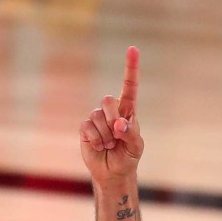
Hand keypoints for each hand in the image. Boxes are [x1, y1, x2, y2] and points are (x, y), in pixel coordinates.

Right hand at [80, 46, 143, 183]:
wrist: (113, 172)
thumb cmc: (128, 156)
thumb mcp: (136, 146)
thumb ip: (131, 133)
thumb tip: (119, 124)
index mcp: (128, 110)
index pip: (129, 86)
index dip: (130, 68)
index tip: (133, 49)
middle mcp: (111, 110)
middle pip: (108, 100)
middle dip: (113, 118)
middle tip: (118, 135)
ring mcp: (97, 118)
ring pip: (97, 116)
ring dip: (106, 135)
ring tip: (110, 145)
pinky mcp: (85, 128)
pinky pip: (87, 127)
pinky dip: (96, 140)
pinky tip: (100, 146)